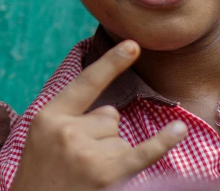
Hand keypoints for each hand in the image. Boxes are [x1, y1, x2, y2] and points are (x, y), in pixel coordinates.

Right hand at [11, 40, 187, 190]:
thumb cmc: (41, 174)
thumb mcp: (41, 137)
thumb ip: (71, 118)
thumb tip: (113, 114)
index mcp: (48, 115)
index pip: (86, 83)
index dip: (111, 63)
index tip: (134, 44)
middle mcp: (68, 130)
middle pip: (109, 116)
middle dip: (101, 135)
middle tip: (76, 161)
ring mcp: (87, 153)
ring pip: (120, 138)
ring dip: (111, 156)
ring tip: (85, 175)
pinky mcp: (106, 175)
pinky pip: (141, 153)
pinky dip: (162, 142)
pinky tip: (179, 129)